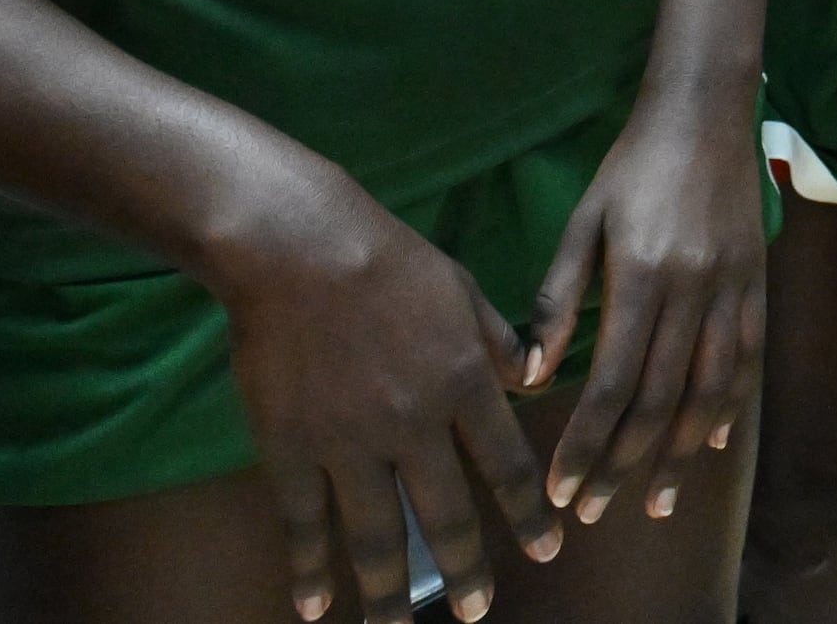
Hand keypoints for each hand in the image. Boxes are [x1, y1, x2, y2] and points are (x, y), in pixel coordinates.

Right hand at [211, 167, 557, 623]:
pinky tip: (316, 607)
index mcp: (465, 383)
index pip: (508, 466)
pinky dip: (310, 570)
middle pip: (445, 517)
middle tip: (478, 613)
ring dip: (391, 593)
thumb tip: (535, 378)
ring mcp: (349, 442)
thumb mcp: (464, 291)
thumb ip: (502, 342)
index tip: (546, 549)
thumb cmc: (390, 261)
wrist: (300, 249)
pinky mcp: (290, 447)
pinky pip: (302, 523)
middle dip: (467, 571)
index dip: (528, 514)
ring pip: (376, 536)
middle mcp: (414, 424)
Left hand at [527, 88, 764, 530]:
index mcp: (642, 275)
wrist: (706, 113)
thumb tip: (533, 375)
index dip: (587, 442)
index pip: (613, 381)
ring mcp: (733, 288)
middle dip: (624, 463)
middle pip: (660, 400)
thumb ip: (559, 297)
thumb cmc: (631, 166)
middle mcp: (693, 290)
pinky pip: (746, 358)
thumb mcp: (583, 221)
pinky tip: (710, 444)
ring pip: (710, 390)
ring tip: (655, 500)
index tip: (562, 488)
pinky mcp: (756, 282)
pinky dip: (729, 407)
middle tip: (596, 511)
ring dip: (679, 453)